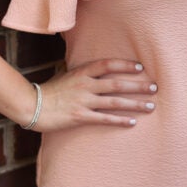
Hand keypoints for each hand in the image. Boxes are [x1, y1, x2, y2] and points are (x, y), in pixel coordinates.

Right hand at [33, 59, 157, 131]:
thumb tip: (95, 70)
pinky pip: (104, 119)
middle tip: (155, 87)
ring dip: (134, 104)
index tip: (140, 67)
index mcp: (81, 72)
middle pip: (117, 83)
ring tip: (150, 106)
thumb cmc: (49, 91)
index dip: (125, 65)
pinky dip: (119, 120)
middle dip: (138, 85)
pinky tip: (132, 122)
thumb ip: (82, 73)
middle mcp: (85, 85)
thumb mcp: (66, 75)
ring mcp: (83, 101)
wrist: (31, 105)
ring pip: (114, 101)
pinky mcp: (80, 116)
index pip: (107, 64)